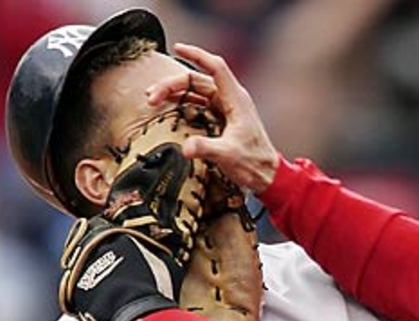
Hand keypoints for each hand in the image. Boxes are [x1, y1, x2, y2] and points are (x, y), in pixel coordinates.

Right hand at [146, 43, 279, 193]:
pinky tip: (170, 107)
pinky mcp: (222, 118)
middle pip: (197, 79)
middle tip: (151, 98)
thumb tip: (186, 148)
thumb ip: (206, 148)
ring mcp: (226, 108)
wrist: (267, 176)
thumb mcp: (228, 155)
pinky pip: (199, 103)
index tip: (178, 47)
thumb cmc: (253, 163)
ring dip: (175, 93)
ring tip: (153, 100)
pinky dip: (183, 103)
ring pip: (196, 91)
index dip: (197, 55)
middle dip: (172, 84)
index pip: (215, 67)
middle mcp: (231, 99)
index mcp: (236, 99)